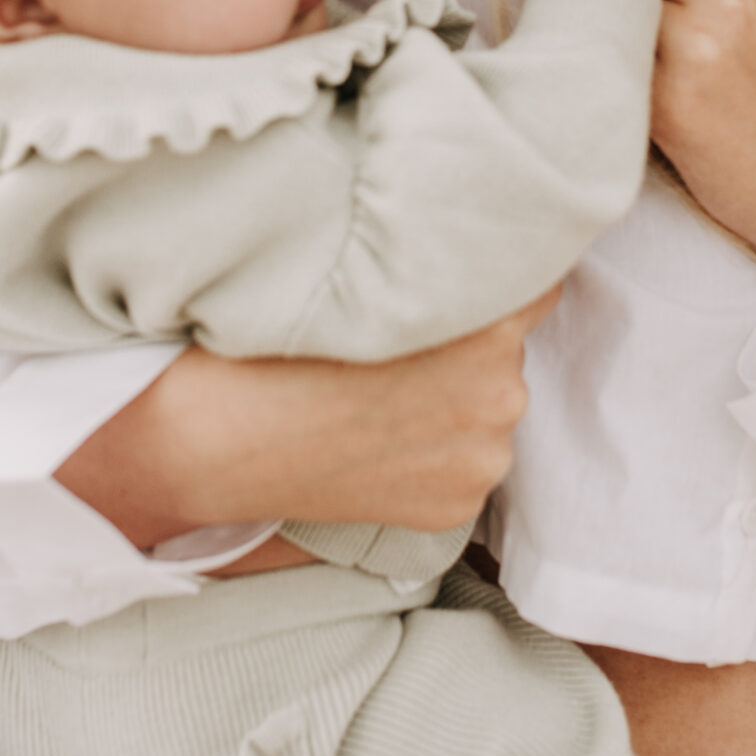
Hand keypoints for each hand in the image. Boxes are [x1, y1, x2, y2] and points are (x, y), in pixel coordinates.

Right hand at [57, 296, 555, 549]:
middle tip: (398, 343)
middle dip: (470, 341)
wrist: (215, 440)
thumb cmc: (275, 341)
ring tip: (378, 396)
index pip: (539, 280)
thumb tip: (484, 252)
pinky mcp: (460, 503)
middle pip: (508, 347)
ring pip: (489, 405)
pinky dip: (435, 450)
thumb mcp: (364, 275)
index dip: (501, 275)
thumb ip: (440, 269)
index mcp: (488, 323)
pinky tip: (378, 440)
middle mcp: (503, 391)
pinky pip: (466, 460)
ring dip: (454, 397)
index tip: (468, 277)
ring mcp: (484, 455)